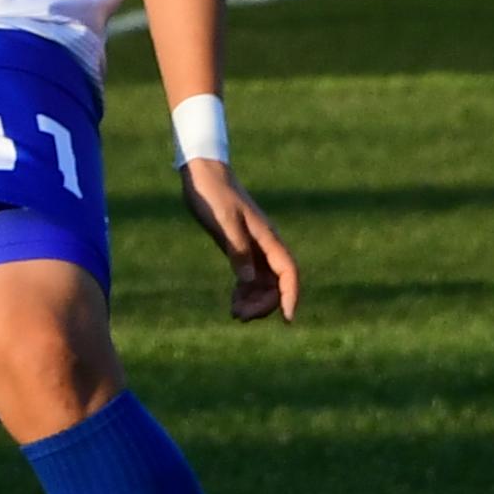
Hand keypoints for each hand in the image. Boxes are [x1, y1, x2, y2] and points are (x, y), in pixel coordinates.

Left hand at [185, 158, 298, 323]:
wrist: (203, 174)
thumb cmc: (213, 194)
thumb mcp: (223, 222)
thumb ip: (237, 249)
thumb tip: (247, 280)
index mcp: (266, 237)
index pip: (288, 271)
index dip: (290, 295)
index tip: (287, 319)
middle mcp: (265, 245)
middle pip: (277, 283)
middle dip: (264, 304)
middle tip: (239, 316)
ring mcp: (255, 247)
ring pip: (264, 283)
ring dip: (254, 301)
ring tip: (234, 313)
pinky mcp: (242, 248)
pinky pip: (251, 277)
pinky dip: (245, 292)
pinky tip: (233, 303)